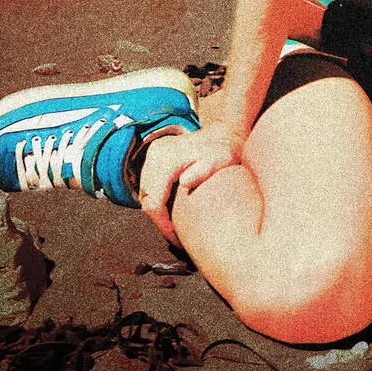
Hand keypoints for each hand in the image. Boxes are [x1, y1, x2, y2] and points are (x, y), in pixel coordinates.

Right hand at [137, 123, 244, 245]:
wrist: (225, 131)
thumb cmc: (227, 148)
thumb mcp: (223, 159)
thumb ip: (205, 169)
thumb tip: (185, 182)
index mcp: (167, 158)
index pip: (153, 202)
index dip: (163, 226)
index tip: (177, 240)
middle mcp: (155, 155)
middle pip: (145, 199)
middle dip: (159, 222)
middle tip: (177, 238)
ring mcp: (153, 155)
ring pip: (145, 194)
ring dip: (157, 213)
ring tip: (175, 227)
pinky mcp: (156, 158)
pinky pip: (150, 187)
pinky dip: (158, 201)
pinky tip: (173, 211)